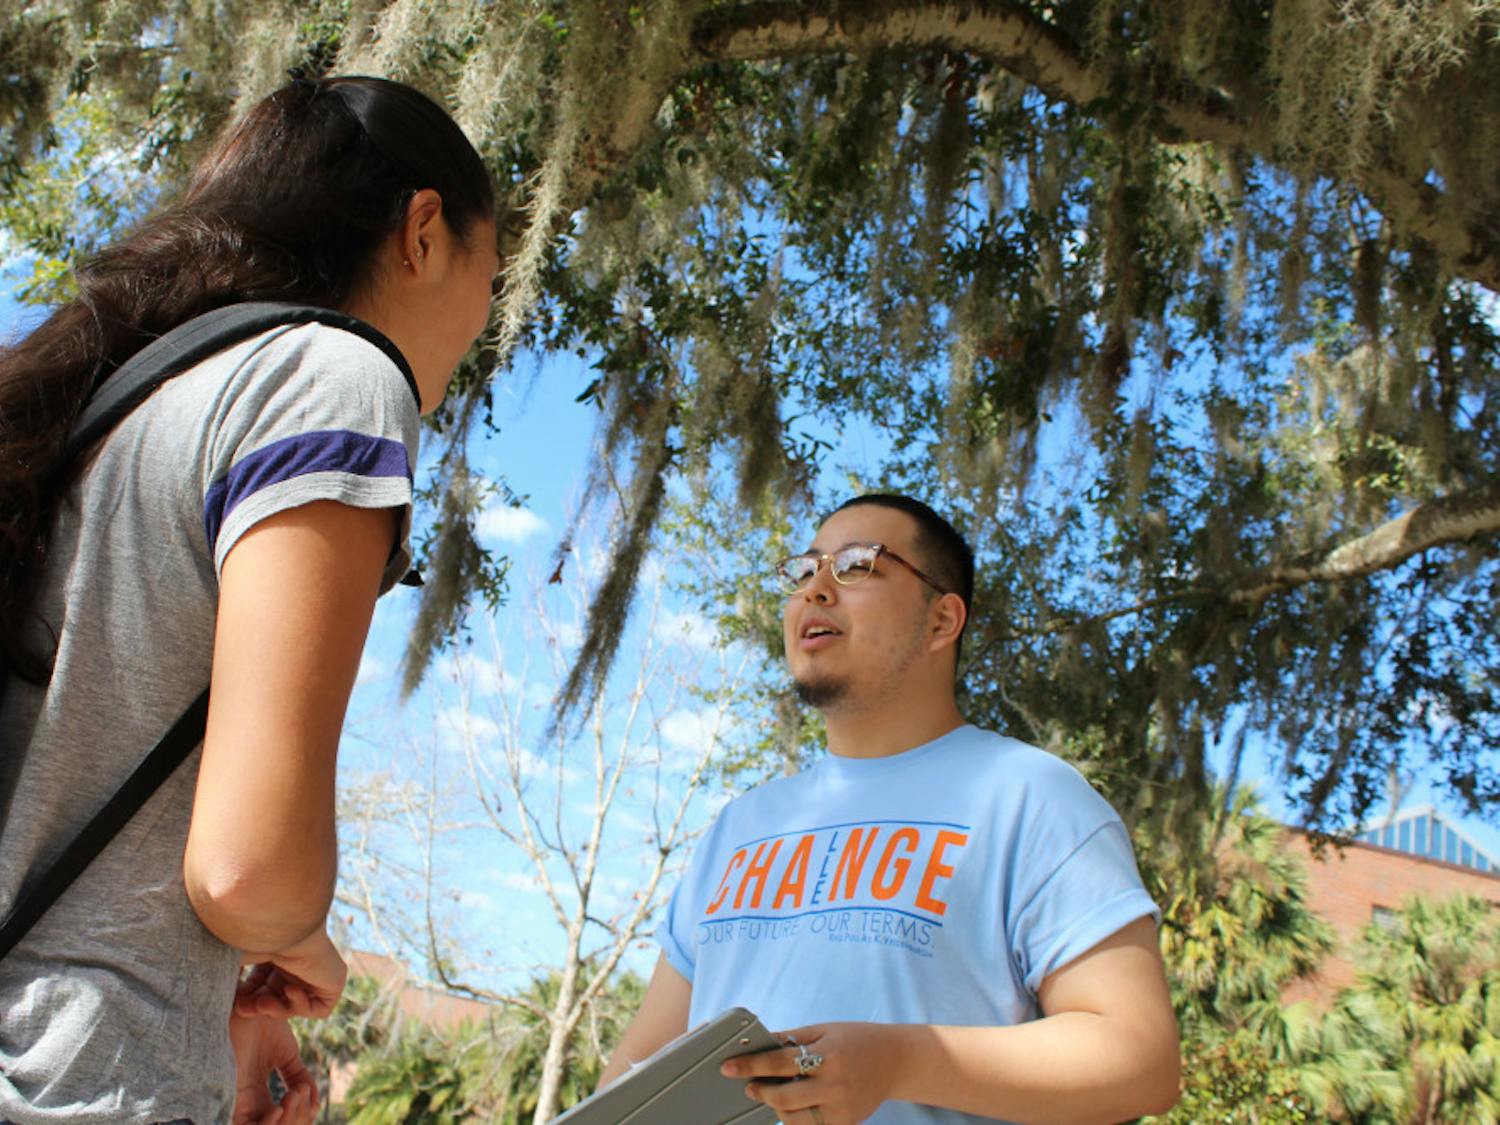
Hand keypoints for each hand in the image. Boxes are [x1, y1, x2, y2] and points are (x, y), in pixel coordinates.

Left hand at [229, 1012, 318, 1124]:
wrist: (246, 1003)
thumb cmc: (258, 1021)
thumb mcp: (285, 1052)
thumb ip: (297, 1075)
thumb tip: (313, 1098)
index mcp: (257, 1092)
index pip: (282, 1118)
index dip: (301, 1114)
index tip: (311, 1095)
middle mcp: (247, 1101)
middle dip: (298, 1118)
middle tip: (303, 1093)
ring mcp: (237, 1101)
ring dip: (288, 1121)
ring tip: (295, 1094)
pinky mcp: (229, 1098)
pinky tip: (280, 1107)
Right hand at [237, 928, 347, 1019]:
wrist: (282, 926)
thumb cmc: (255, 938)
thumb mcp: (236, 959)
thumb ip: (229, 976)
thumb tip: (211, 992)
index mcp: (279, 950)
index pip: (264, 984)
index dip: (249, 996)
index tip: (233, 1001)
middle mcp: (300, 959)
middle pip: (279, 996)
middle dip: (259, 1007)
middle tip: (241, 1010)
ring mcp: (319, 969)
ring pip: (295, 1004)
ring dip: (275, 1009)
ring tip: (261, 1003)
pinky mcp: (334, 979)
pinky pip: (319, 1010)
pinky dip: (300, 1005)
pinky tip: (290, 989)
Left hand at [721, 1022, 898, 1124]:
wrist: (896, 1060)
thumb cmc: (857, 1039)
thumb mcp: (824, 1030)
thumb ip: (792, 1038)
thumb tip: (759, 1043)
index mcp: (828, 1054)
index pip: (779, 1062)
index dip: (750, 1065)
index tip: (728, 1067)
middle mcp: (835, 1084)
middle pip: (784, 1097)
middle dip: (761, 1092)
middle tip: (750, 1086)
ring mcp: (841, 1108)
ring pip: (795, 1119)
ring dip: (776, 1108)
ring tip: (771, 1096)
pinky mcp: (846, 1123)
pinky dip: (796, 1120)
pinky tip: (791, 1108)